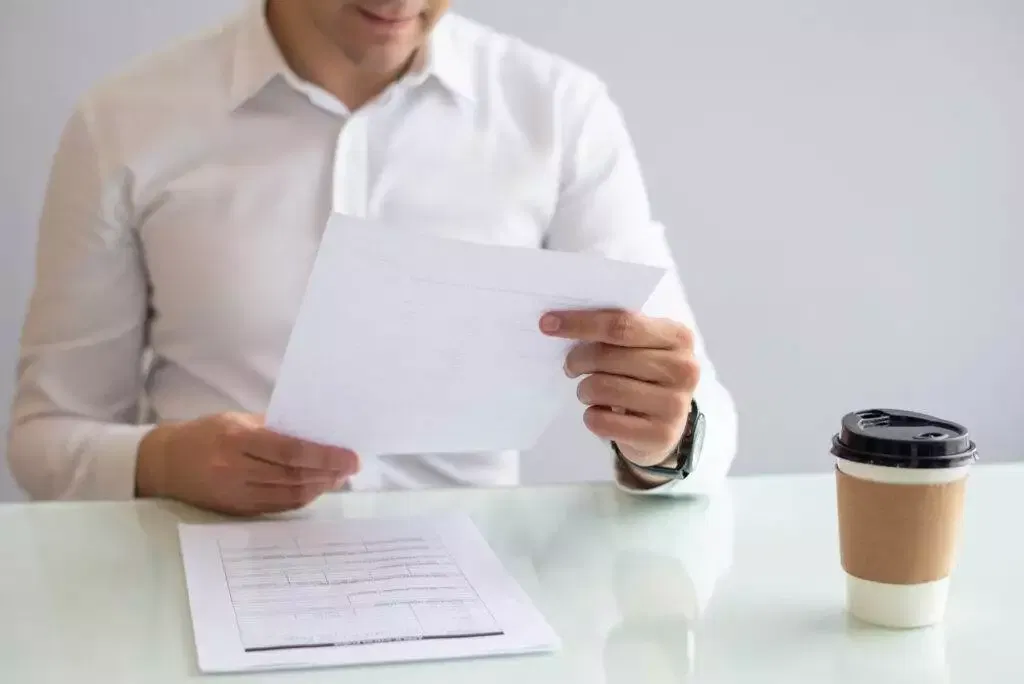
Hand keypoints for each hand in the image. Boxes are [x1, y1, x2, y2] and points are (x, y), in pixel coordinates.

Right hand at [135, 413, 359, 515]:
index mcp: (236, 440)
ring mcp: (236, 495)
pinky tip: (316, 487)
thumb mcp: (236, 419)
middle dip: (329, 473)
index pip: (291, 452)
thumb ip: (273, 426)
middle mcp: (236, 470)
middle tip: (351, 466)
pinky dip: (302, 498)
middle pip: (294, 477)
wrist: (164, 463)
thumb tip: (315, 433)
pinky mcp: (237, 511)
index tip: (350, 456)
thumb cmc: (205, 433)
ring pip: (290, 496)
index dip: (324, 456)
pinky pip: (278, 507)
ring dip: (320, 487)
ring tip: (338, 476)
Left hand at [540, 309, 698, 476]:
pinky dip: (591, 416)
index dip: (580, 323)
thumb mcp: (642, 347)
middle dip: (577, 360)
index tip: (547, 324)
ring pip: (602, 388)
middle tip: (570, 366)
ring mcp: (674, 404)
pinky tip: (601, 412)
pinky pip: (602, 421)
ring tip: (589, 392)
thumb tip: (561, 321)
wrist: (665, 427)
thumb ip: (616, 331)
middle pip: (607, 356)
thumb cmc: (644, 377)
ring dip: (584, 390)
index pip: (621, 324)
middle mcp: (683, 369)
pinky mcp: (660, 435)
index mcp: (678, 337)